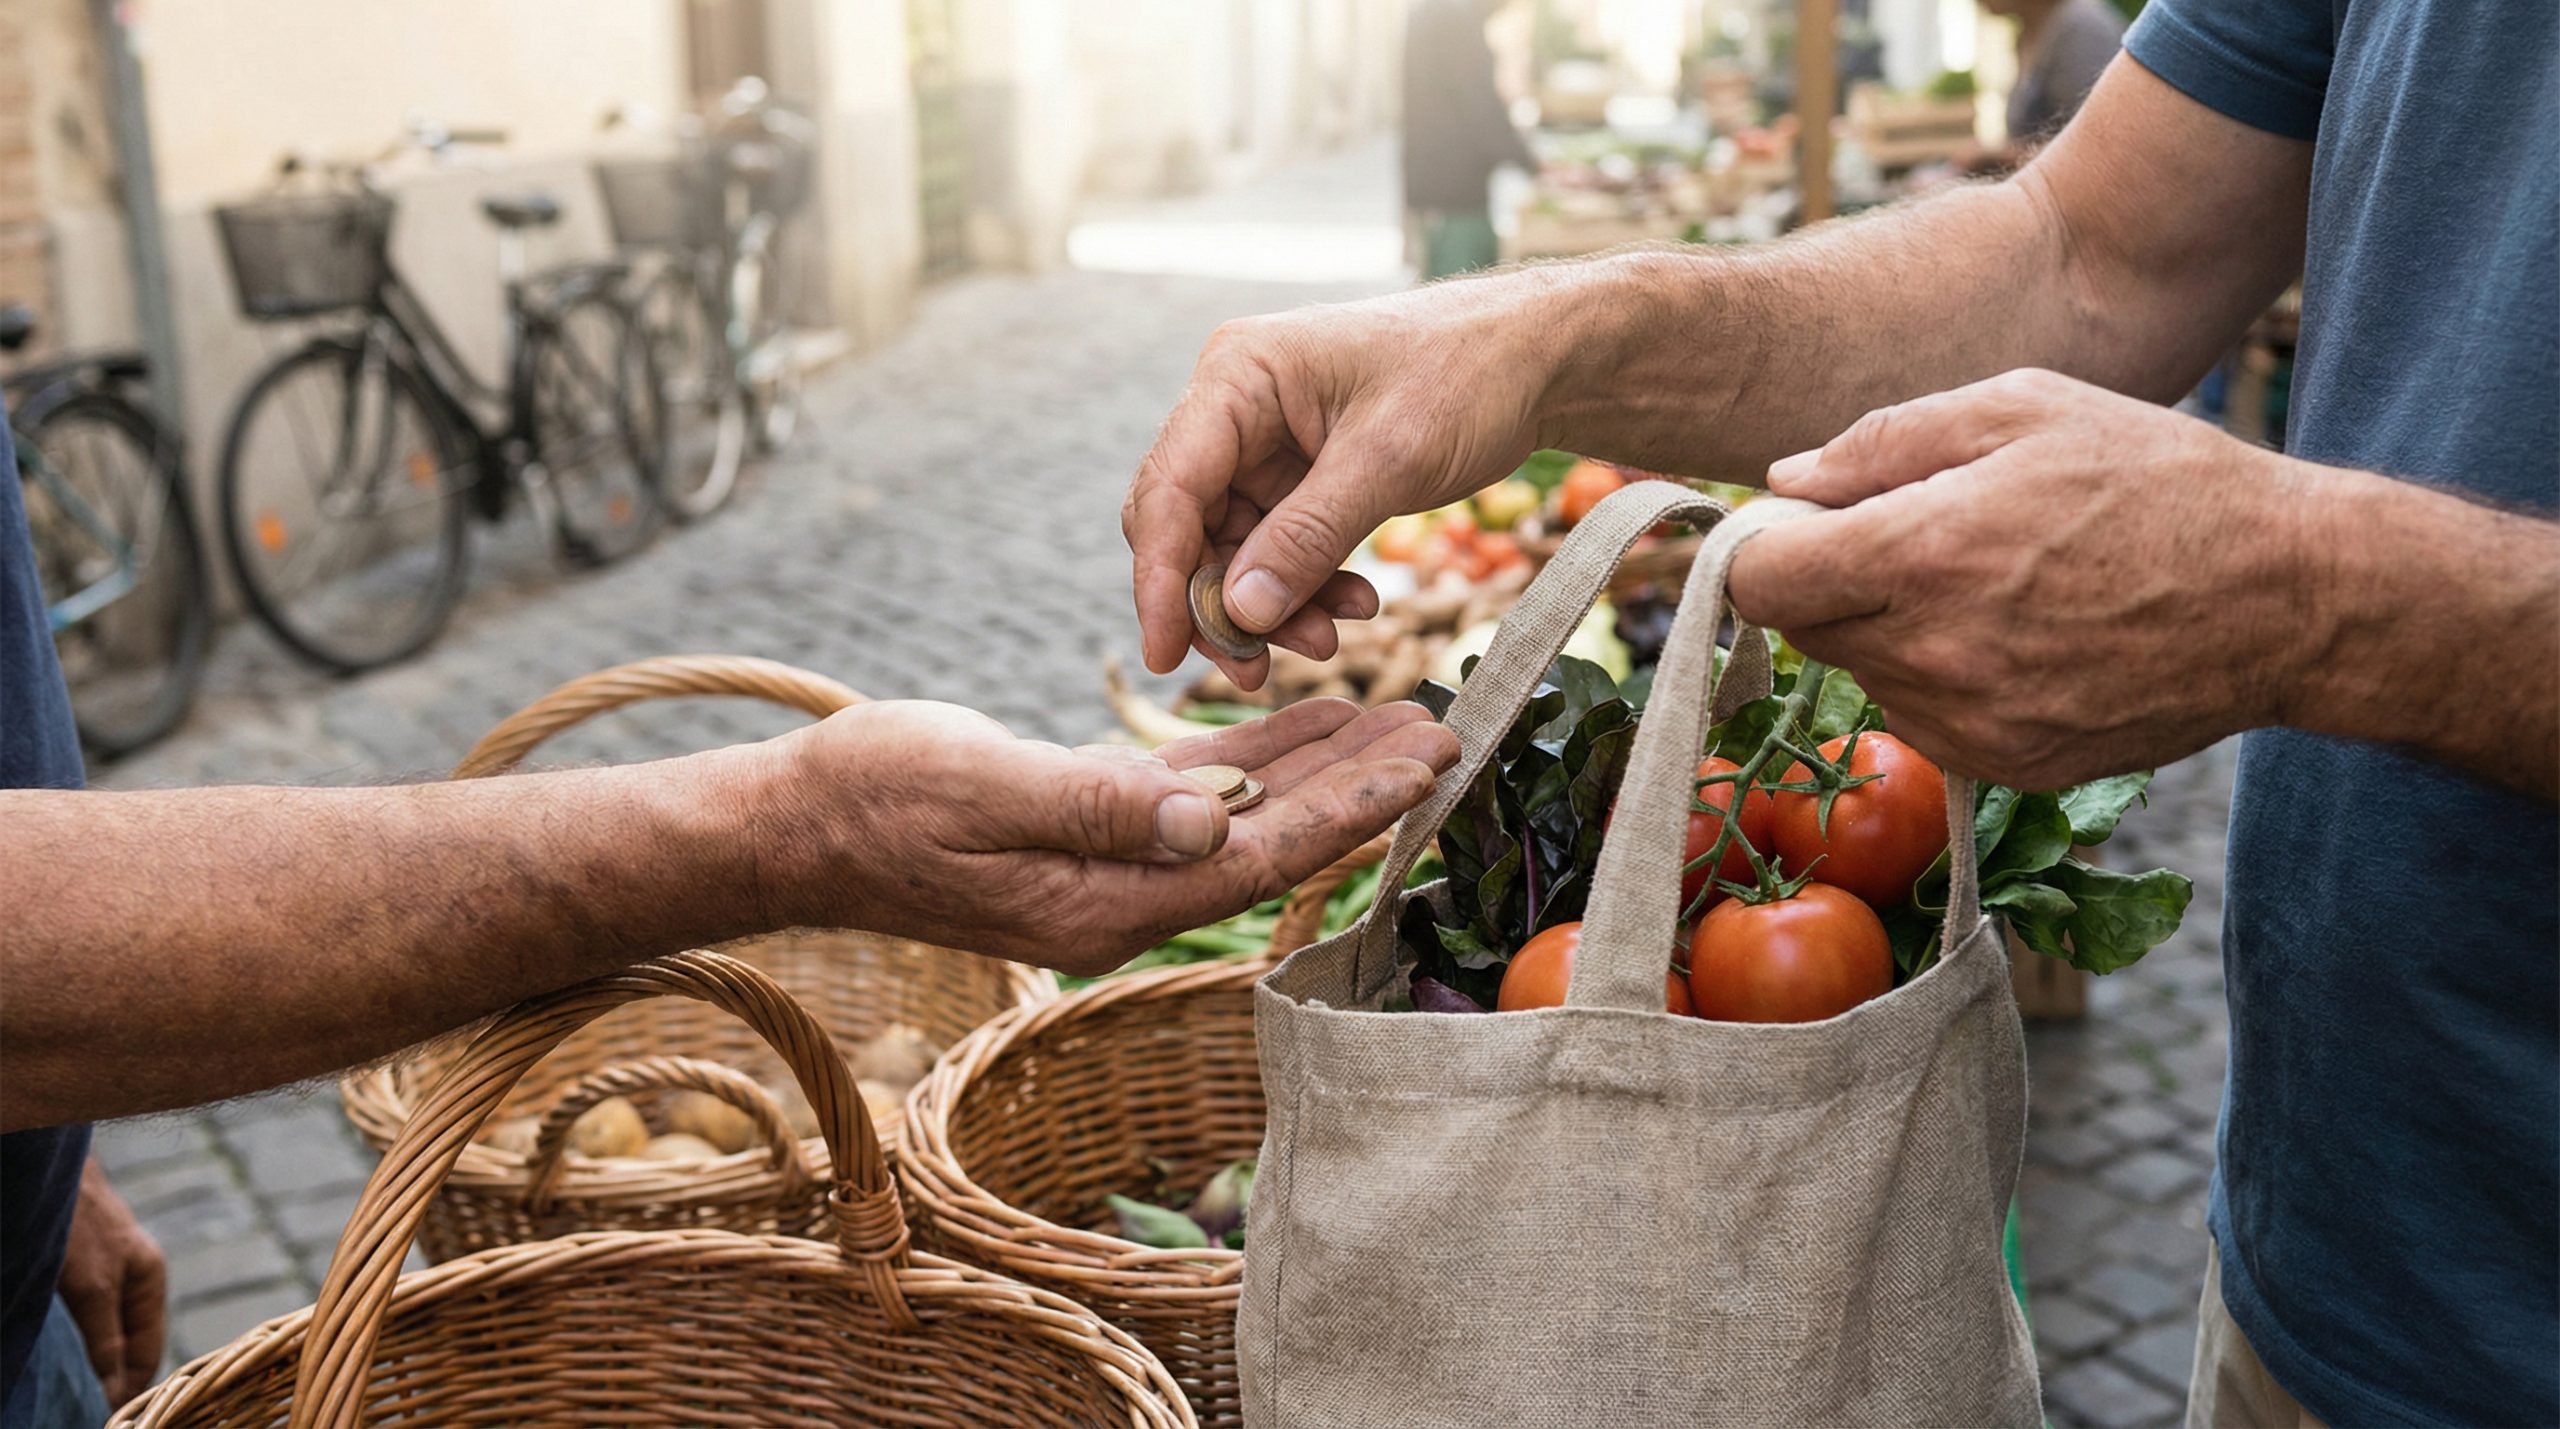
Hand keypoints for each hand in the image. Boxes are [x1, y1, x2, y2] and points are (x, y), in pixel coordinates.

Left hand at [59, 1158, 165, 1406]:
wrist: (46, 1171)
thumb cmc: (76, 1224)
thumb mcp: (92, 1288)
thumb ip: (106, 1338)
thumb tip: (115, 1389)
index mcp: (150, 1279)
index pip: (148, 1351)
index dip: (130, 1387)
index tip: (107, 1416)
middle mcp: (133, 1276)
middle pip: (126, 1341)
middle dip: (110, 1374)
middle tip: (84, 1403)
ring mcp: (106, 1269)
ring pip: (102, 1328)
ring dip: (89, 1355)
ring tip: (68, 1382)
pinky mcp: (78, 1264)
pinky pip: (83, 1313)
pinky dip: (74, 1334)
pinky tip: (56, 1344)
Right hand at [761, 698, 1459, 972]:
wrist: (791, 824)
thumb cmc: (872, 796)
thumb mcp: (979, 787)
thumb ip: (1096, 806)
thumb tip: (1211, 824)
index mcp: (1106, 902)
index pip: (1258, 858)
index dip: (1348, 809)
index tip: (1427, 761)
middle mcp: (1123, 899)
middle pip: (1271, 842)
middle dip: (1361, 788)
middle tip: (1449, 731)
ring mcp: (1107, 871)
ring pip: (1243, 819)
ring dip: (1321, 769)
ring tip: (1402, 717)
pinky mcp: (1090, 834)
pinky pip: (1195, 800)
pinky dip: (1255, 759)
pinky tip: (1305, 723)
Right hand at [1122, 279, 1571, 687]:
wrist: (1540, 360)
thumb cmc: (1468, 375)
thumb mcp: (1389, 460)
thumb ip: (1308, 537)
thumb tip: (1238, 614)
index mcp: (1237, 377)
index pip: (1168, 488)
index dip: (1160, 579)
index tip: (1164, 655)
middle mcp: (1236, 408)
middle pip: (1189, 527)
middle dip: (1223, 603)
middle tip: (1257, 670)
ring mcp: (1267, 444)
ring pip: (1235, 549)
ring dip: (1274, 605)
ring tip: (1330, 641)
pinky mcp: (1302, 475)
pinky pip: (1281, 548)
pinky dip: (1309, 586)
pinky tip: (1357, 605)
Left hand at [1728, 369, 2320, 788]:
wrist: (2288, 597)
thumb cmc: (2157, 480)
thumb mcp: (2022, 408)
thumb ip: (1885, 442)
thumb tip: (1785, 481)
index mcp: (1920, 555)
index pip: (1761, 582)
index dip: (1766, 549)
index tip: (1804, 527)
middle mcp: (1933, 654)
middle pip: (1808, 630)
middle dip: (1835, 583)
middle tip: (1917, 538)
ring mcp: (1971, 722)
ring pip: (1868, 676)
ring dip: (1896, 631)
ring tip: (1993, 581)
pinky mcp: (2009, 765)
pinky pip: (1928, 719)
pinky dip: (1948, 680)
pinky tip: (2023, 634)